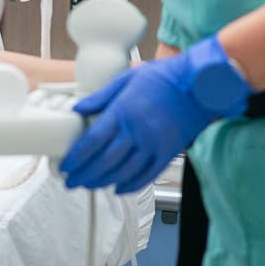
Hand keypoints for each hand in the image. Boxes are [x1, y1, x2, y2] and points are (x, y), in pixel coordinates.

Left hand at [59, 37, 250, 193]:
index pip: (92, 141)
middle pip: (104, 161)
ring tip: (89, 185)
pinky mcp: (167, 153)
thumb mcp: (127, 78)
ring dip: (103, 181)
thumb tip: (78, 108)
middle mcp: (137, 131)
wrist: (198, 85)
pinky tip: (118, 188)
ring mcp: (153, 144)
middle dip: (84, 175)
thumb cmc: (163, 77)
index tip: (66, 166)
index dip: (76, 158)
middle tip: (71, 182)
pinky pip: (146, 176)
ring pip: (123, 172)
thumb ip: (101, 97)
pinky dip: (130, 185)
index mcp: (123, 112)